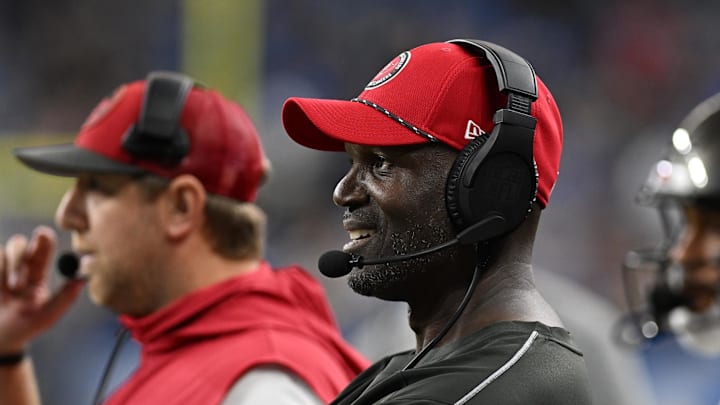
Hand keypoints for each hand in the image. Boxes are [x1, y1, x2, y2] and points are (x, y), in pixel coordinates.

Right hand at [0, 226, 83, 353]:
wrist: (0, 339)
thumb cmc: (26, 327)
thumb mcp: (48, 315)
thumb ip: (65, 298)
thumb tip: (83, 279)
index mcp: (37, 273)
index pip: (42, 248)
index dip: (43, 239)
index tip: (42, 234)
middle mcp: (19, 268)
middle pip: (20, 244)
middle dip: (19, 254)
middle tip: (18, 282)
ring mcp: (0, 271)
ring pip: (2, 251)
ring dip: (8, 268)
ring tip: (11, 289)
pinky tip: (0, 288)